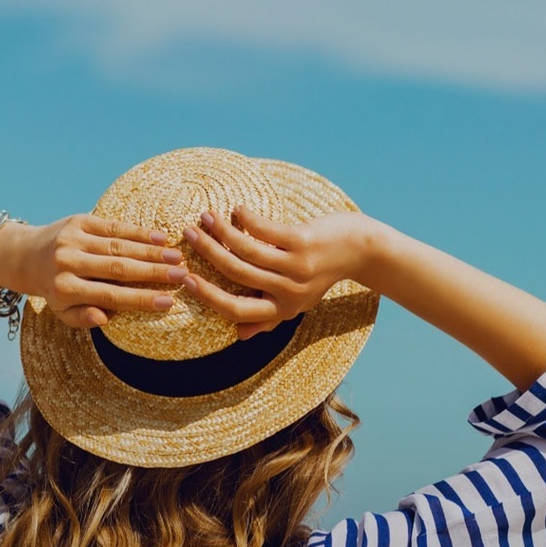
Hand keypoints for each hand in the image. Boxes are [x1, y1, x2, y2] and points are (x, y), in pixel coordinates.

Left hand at [0, 214, 187, 329]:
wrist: (26, 255)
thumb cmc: (53, 289)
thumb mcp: (62, 312)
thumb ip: (83, 318)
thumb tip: (105, 318)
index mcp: (65, 289)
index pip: (110, 295)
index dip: (141, 299)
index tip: (169, 302)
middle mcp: (68, 262)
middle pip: (118, 268)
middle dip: (153, 272)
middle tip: (182, 276)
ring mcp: (73, 239)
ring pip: (119, 245)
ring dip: (151, 251)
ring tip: (177, 257)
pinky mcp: (79, 221)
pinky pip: (113, 226)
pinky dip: (137, 232)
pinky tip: (160, 237)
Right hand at [182, 207, 372, 338]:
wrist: (360, 250)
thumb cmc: (323, 273)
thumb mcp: (298, 301)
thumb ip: (268, 318)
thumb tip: (239, 336)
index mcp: (282, 309)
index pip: (235, 310)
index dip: (208, 297)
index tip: (185, 280)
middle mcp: (288, 291)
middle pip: (236, 274)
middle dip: (207, 253)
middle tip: (187, 236)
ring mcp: (295, 266)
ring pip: (246, 250)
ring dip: (221, 232)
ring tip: (205, 217)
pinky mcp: (303, 242)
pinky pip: (264, 230)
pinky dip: (245, 219)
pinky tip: (236, 210)